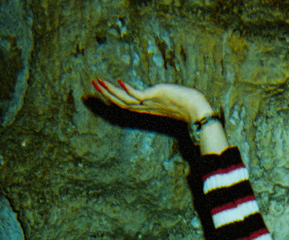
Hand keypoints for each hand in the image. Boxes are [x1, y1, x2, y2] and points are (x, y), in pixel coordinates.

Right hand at [91, 78, 211, 123]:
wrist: (195, 109)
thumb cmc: (186, 104)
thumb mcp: (169, 99)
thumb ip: (162, 98)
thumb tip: (163, 94)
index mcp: (146, 108)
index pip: (125, 104)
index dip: (112, 98)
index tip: (102, 90)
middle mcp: (145, 107)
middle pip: (120, 103)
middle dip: (105, 93)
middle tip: (93, 83)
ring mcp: (149, 103)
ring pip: (124, 99)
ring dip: (110, 90)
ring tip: (98, 81)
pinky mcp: (154, 96)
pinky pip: (137, 94)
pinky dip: (127, 89)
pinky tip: (118, 80)